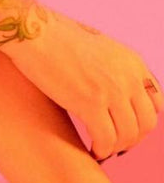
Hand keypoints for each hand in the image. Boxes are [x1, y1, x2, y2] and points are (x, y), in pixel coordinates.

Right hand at [3, 10, 160, 159]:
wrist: (33, 32)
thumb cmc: (53, 37)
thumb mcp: (96, 46)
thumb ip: (110, 66)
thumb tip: (105, 84)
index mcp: (133, 62)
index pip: (156, 102)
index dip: (142, 120)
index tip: (125, 128)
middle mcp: (129, 77)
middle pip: (146, 123)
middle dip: (132, 139)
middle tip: (115, 145)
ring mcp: (111, 90)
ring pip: (128, 135)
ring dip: (116, 147)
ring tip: (102, 149)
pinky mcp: (90, 102)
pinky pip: (106, 138)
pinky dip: (102, 150)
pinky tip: (92, 151)